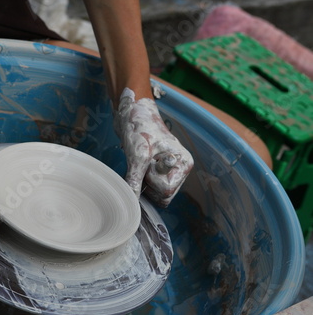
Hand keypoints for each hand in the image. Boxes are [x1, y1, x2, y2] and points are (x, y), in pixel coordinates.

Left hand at [114, 87, 193, 206]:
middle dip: (148, 184)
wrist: (131, 112)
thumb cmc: (139, 127)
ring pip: (155, 194)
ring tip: (139, 162)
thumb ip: (135, 180)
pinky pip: (149, 188)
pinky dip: (139, 181)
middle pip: (163, 196)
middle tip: (142, 163)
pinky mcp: (156, 170)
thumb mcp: (137, 155)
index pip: (167, 192)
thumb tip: (131, 202)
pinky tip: (137, 166)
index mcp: (183, 163)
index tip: (148, 163)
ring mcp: (168, 170)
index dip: (152, 181)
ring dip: (143, 183)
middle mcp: (178, 168)